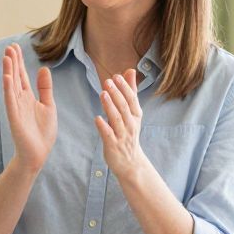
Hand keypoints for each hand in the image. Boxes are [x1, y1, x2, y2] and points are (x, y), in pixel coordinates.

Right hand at [1, 44, 57, 173]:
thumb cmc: (43, 132)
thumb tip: (43, 69)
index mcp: (28, 97)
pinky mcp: (15, 117)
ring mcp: (16, 108)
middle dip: (13, 62)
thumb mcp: (48, 105)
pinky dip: (9, 89)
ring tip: (6, 56)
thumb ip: (45, 88)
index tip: (15, 47)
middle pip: (15, 76)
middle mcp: (20, 100)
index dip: (19, 61)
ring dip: (9, 71)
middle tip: (9, 46)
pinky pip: (11, 101)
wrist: (38, 153)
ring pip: (11, 86)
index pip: (22, 75)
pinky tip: (7, 77)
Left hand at [95, 69, 150, 185]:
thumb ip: (131, 91)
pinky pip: (108, 135)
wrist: (130, 162)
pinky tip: (97, 118)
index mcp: (135, 116)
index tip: (117, 76)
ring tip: (102, 94)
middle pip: (124, 107)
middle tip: (107, 82)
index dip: (125, 88)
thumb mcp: (132, 112)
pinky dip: (103, 126)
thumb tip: (131, 71)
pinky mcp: (113, 146)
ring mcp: (122, 136)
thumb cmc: (129, 133)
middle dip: (116, 94)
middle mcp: (130, 125)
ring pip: (117, 119)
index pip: (132, 99)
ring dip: (110, 106)